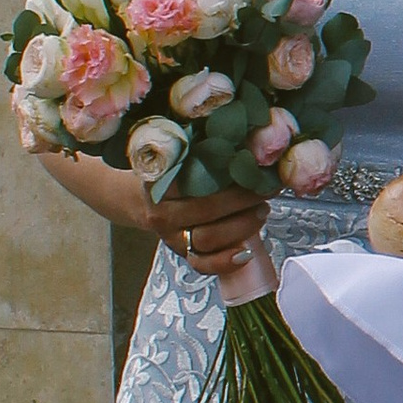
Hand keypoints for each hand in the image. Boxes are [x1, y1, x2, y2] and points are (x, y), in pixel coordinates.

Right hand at [56, 157, 271, 274]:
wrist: (134, 199)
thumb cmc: (167, 173)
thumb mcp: (176, 156)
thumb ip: (201, 150)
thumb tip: (248, 138)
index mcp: (159, 182)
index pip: (195, 180)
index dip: (230, 175)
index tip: (257, 166)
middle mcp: (161, 211)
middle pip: (206, 211)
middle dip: (244, 201)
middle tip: (267, 190)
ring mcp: (170, 235)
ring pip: (207, 239)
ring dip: (242, 227)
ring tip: (262, 212)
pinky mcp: (179, 252)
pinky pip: (201, 264)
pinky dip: (224, 262)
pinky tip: (246, 253)